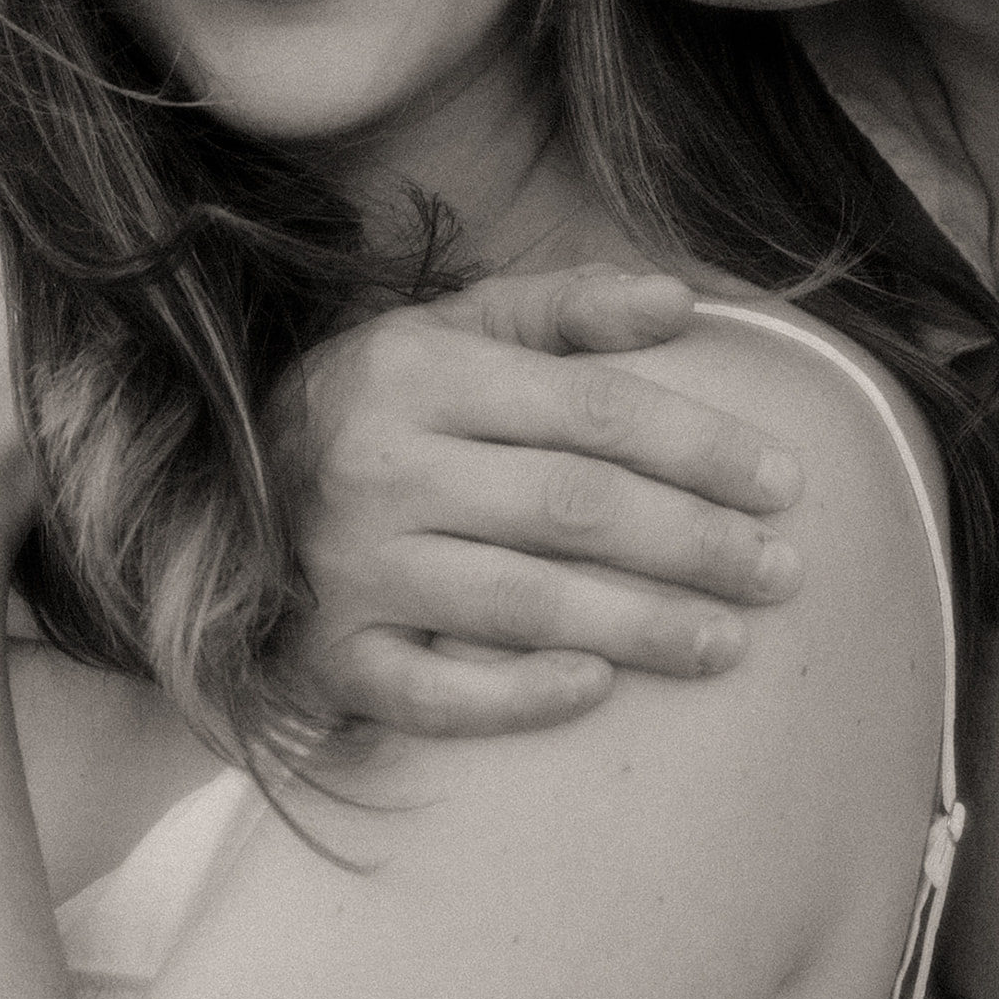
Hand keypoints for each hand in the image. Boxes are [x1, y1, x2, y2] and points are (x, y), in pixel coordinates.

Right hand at [275, 265, 805, 734]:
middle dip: (694, 543)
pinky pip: (429, 692)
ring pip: (521, 602)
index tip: (783, 483)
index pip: (592, 410)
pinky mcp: (326, 655)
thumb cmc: (374, 402)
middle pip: (573, 508)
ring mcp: (350, 567)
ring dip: (639, 626)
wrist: (215, 488)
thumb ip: (565, 307)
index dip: (699, 447)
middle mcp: (382, 465)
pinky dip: (514, 696)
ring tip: (729, 642)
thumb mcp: (452, 329)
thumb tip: (682, 302)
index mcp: (422, 372)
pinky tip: (596, 691)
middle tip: (781, 573)